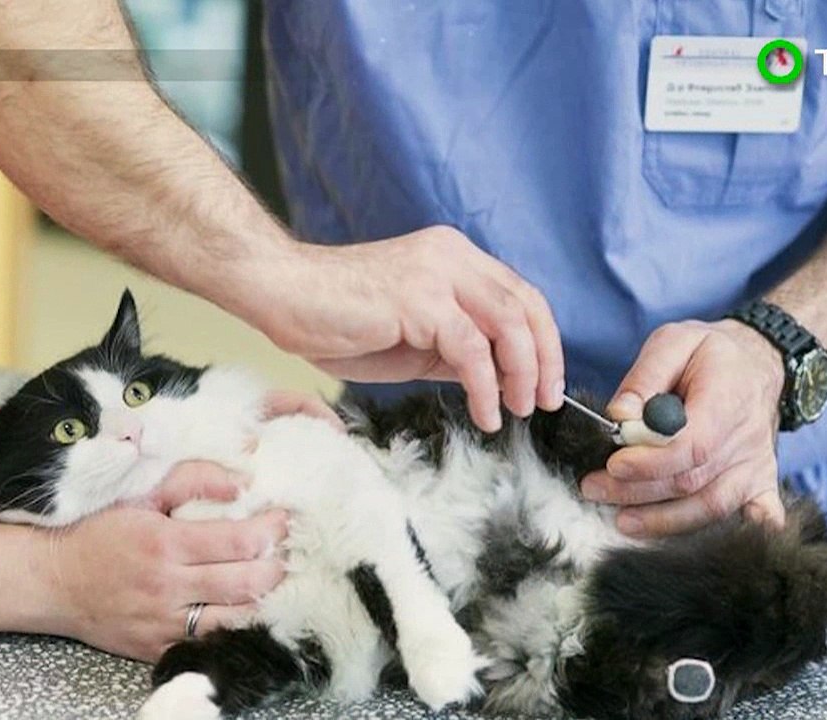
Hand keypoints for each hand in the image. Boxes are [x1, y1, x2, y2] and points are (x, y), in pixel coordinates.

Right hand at [0, 467, 287, 661]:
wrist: (50, 581)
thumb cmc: (98, 531)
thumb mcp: (140, 492)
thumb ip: (193, 478)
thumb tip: (242, 479)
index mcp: (165, 544)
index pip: (239, 542)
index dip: (272, 530)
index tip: (284, 518)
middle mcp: (168, 588)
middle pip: (246, 584)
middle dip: (277, 566)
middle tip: (287, 550)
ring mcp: (164, 624)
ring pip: (236, 620)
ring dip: (263, 600)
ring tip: (273, 579)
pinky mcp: (158, 648)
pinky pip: (210, 643)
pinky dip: (234, 626)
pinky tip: (245, 608)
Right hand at [245, 225, 564, 431]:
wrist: (280, 292)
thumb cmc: (336, 317)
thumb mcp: (412, 340)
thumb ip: (455, 350)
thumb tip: (498, 379)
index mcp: (453, 258)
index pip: (520, 295)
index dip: (543, 340)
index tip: (546, 382)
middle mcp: (451, 256)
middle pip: (526, 305)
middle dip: (544, 359)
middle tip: (544, 401)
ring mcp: (436, 274)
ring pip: (508, 324)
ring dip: (522, 374)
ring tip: (517, 410)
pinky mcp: (419, 299)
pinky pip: (471, 350)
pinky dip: (485, 387)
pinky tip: (483, 413)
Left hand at [580, 320, 787, 536]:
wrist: (760, 361)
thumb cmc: (710, 354)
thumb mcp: (674, 341)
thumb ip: (645, 376)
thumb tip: (619, 417)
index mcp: (727, 399)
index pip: (692, 445)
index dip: (651, 463)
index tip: (614, 465)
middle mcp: (747, 439)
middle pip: (693, 481)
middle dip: (638, 492)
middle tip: (594, 489)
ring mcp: (757, 465)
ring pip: (712, 507)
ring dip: (665, 521)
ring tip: (622, 521)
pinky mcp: (761, 482)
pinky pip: (759, 517)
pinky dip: (740, 535)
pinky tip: (706, 549)